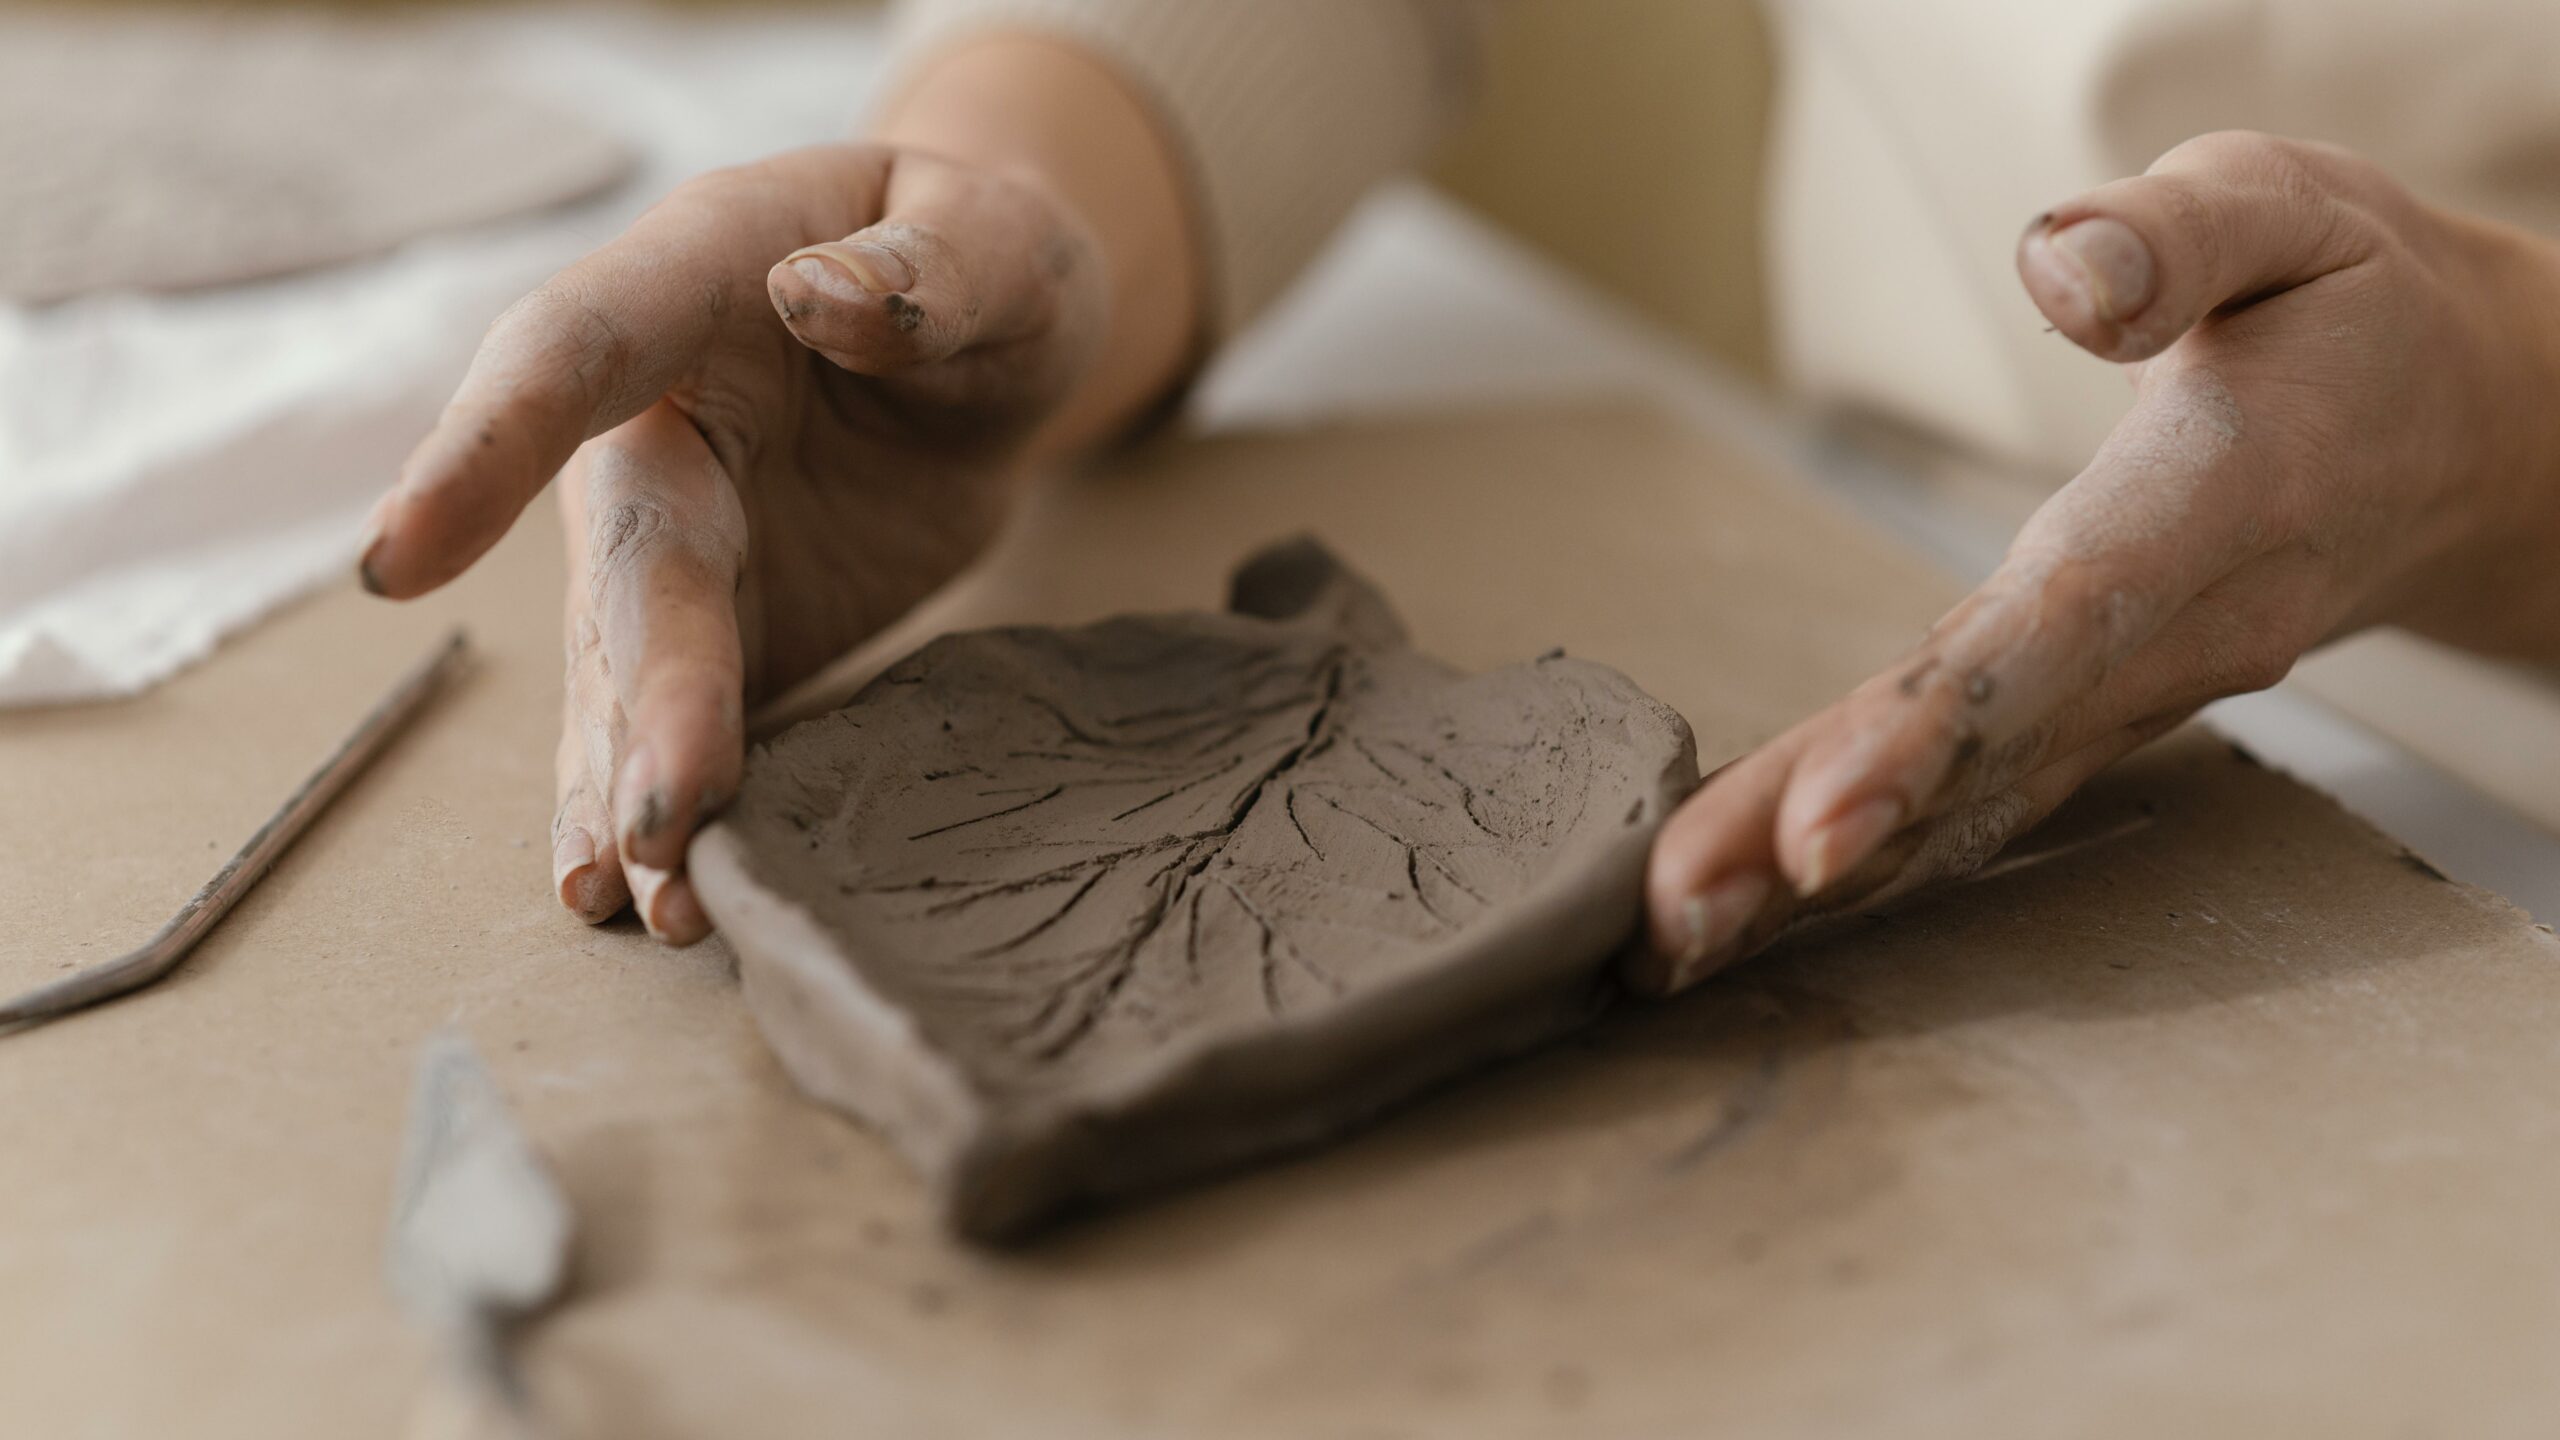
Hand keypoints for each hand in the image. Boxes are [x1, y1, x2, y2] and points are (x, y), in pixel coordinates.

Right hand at [359, 143, 1111, 941]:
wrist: (990, 332)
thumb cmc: (982, 255)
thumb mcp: (995, 238)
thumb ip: (928, 269)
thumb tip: (823, 298)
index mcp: (687, 288)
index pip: (566, 356)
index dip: (483, 453)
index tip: (400, 564)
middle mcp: (650, 424)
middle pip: (625, 563)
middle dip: (637, 695)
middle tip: (651, 822)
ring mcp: (679, 534)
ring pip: (629, 668)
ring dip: (631, 784)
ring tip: (635, 902)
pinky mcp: (729, 623)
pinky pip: (677, 719)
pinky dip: (661, 808)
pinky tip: (644, 902)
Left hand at [1633, 130, 2559, 993]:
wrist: (2483, 431)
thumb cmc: (2356, 309)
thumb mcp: (2289, 209)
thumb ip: (2176, 236)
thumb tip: (2060, 272)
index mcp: (2216, 502)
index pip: (2057, 630)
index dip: (1931, 731)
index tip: (1818, 826)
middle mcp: (2177, 631)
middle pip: (1979, 752)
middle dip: (1821, 837)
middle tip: (1674, 920)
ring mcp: (2144, 695)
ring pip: (1972, 800)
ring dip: (1819, 880)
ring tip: (1676, 946)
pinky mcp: (2107, 714)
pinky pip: (1984, 799)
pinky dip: (1876, 862)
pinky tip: (1765, 910)